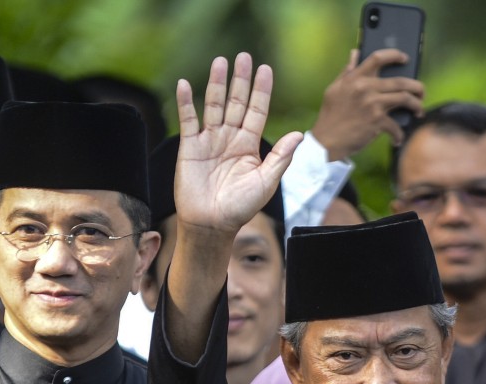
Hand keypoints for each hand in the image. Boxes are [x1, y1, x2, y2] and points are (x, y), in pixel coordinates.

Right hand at [174, 52, 302, 237]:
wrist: (212, 224)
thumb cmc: (241, 208)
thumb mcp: (266, 182)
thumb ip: (280, 157)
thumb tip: (299, 135)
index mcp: (250, 146)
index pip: (257, 111)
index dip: (261, 91)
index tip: (266, 70)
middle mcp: (230, 139)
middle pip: (236, 103)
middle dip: (241, 80)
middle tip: (244, 56)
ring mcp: (209, 141)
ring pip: (214, 106)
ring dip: (217, 84)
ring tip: (221, 62)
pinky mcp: (190, 148)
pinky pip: (188, 120)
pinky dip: (186, 103)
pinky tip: (186, 84)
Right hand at [310, 48, 424, 159]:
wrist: (327, 141)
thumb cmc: (330, 116)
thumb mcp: (334, 89)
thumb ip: (346, 71)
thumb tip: (354, 53)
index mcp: (355, 78)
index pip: (378, 58)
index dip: (395, 55)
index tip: (404, 58)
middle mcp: (366, 88)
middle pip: (400, 81)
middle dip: (416, 86)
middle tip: (421, 92)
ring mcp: (373, 104)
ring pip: (405, 99)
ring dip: (417, 105)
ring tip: (419, 110)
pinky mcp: (377, 122)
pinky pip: (396, 126)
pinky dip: (400, 134)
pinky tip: (398, 138)